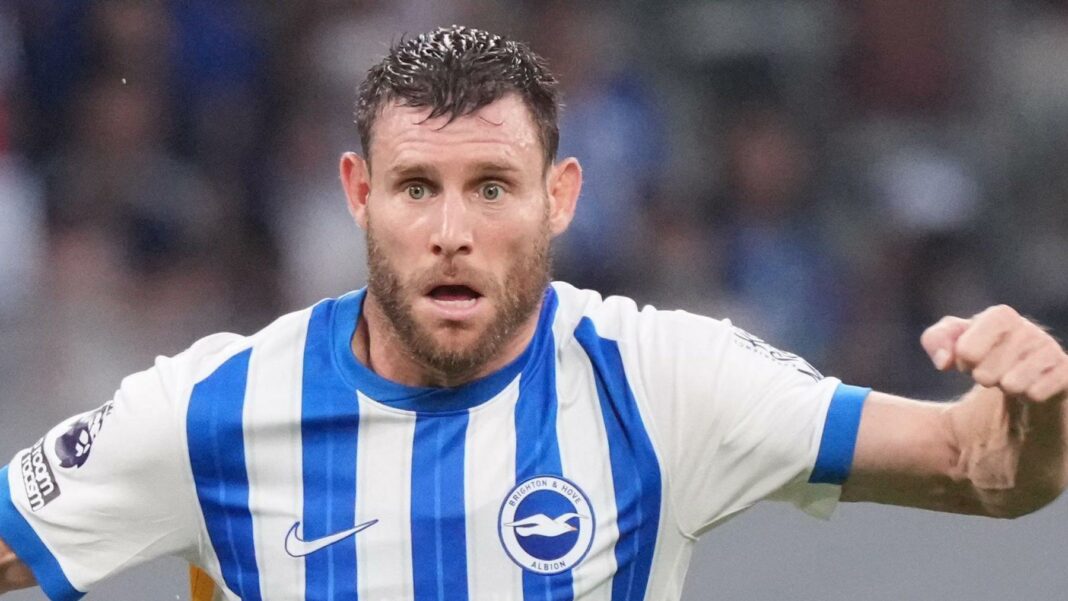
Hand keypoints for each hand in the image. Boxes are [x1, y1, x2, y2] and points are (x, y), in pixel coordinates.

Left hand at [921, 305, 1067, 402]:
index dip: (963, 359)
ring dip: (1005, 388)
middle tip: (990, 372)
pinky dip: (1027, 397)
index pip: (968, 348)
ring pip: (1012, 384)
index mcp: (1001, 316)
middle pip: (987, 371)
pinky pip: (1037, 393)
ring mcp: (1051, 352)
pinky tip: (1031, 388)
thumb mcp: (951, 344)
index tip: (966, 361)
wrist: (1021, 379)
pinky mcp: (1067, 374)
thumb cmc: (982, 355)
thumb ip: (936, 341)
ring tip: (1010, 380)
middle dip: (982, 378)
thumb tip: (944, 361)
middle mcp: (1030, 331)